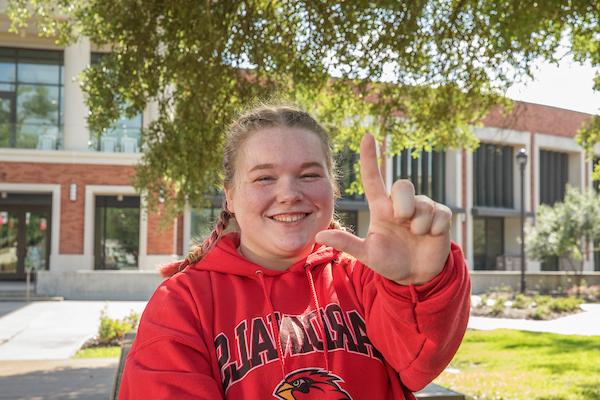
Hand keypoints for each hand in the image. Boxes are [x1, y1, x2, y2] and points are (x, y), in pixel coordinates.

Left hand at [315, 134, 451, 284]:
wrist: (416, 276)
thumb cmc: (389, 261)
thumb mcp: (367, 254)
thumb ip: (346, 243)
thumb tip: (319, 234)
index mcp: (381, 208)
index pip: (373, 178)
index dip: (370, 157)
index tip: (367, 136)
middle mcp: (401, 204)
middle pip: (402, 185)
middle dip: (404, 204)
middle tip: (403, 222)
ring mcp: (423, 208)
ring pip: (423, 203)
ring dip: (419, 225)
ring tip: (416, 235)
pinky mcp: (441, 217)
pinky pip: (440, 214)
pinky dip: (434, 229)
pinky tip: (430, 236)